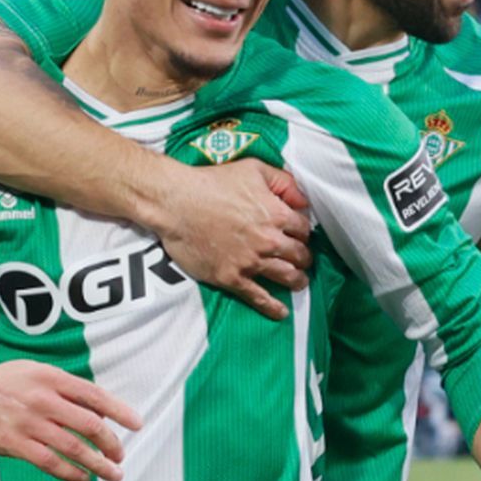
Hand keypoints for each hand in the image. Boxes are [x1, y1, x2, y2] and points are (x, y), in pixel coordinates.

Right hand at [0, 360, 142, 480]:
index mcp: (51, 377)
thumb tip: (100, 411)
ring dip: (97, 464)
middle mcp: (43, 399)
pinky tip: (82, 479)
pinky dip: (70, 473)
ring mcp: (28, 423)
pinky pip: (49, 462)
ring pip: (73, 447)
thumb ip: (66, 388)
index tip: (137, 425)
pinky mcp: (13, 443)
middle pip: (89, 424)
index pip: (94, 395)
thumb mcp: (36, 372)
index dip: (119, 411)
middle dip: (111, 443)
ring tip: (112, 474)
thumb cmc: (5, 382)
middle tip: (121, 456)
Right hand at [151, 158, 312, 320]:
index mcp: (276, 214)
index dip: (303, 233)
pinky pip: (259, 297)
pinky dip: (273, 306)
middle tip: (302, 260)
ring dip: (297, 280)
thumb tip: (303, 201)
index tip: (299, 236)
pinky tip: (281, 312)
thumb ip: (284, 182)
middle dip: (304, 258)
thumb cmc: (212, 182)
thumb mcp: (254, 169)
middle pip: (300, 255)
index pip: (304, 229)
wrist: (177, 203)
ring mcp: (251, 261)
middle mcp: (269, 241)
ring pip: (286, 276)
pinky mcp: (232, 277)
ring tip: (298, 282)